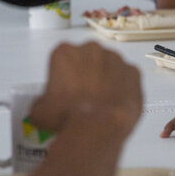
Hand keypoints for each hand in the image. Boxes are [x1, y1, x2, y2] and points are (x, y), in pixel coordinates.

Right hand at [28, 43, 142, 137]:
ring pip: (109, 67)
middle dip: (86, 74)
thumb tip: (45, 106)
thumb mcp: (40, 111)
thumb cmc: (66, 116)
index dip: (64, 78)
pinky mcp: (134, 72)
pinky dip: (124, 88)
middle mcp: (91, 49)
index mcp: (64, 52)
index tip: (65, 92)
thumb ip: (43, 101)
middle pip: (87, 60)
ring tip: (102, 103)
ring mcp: (115, 59)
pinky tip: (117, 103)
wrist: (98, 126)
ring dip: (106, 80)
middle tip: (84, 97)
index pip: (62, 61)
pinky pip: (127, 78)